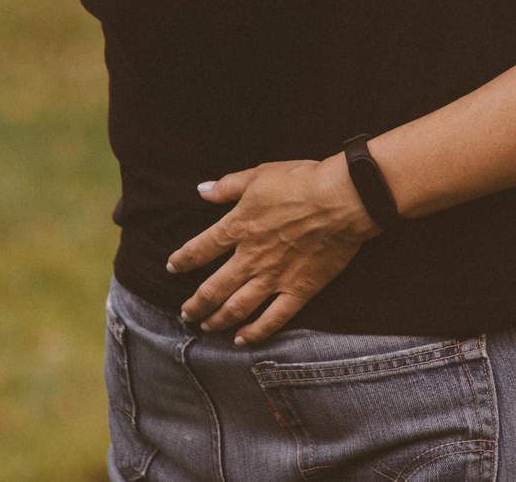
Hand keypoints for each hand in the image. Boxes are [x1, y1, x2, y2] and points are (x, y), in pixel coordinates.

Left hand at [167, 157, 376, 342]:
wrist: (342, 199)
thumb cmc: (302, 182)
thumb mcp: (260, 175)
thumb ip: (228, 186)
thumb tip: (202, 190)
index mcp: (238, 228)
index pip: (200, 250)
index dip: (182, 260)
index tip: (173, 266)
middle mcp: (250, 258)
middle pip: (213, 289)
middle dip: (195, 304)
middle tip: (185, 313)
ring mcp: (274, 278)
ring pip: (237, 308)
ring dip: (217, 320)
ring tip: (206, 326)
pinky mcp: (299, 290)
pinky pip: (273, 319)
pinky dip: (255, 332)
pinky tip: (242, 339)